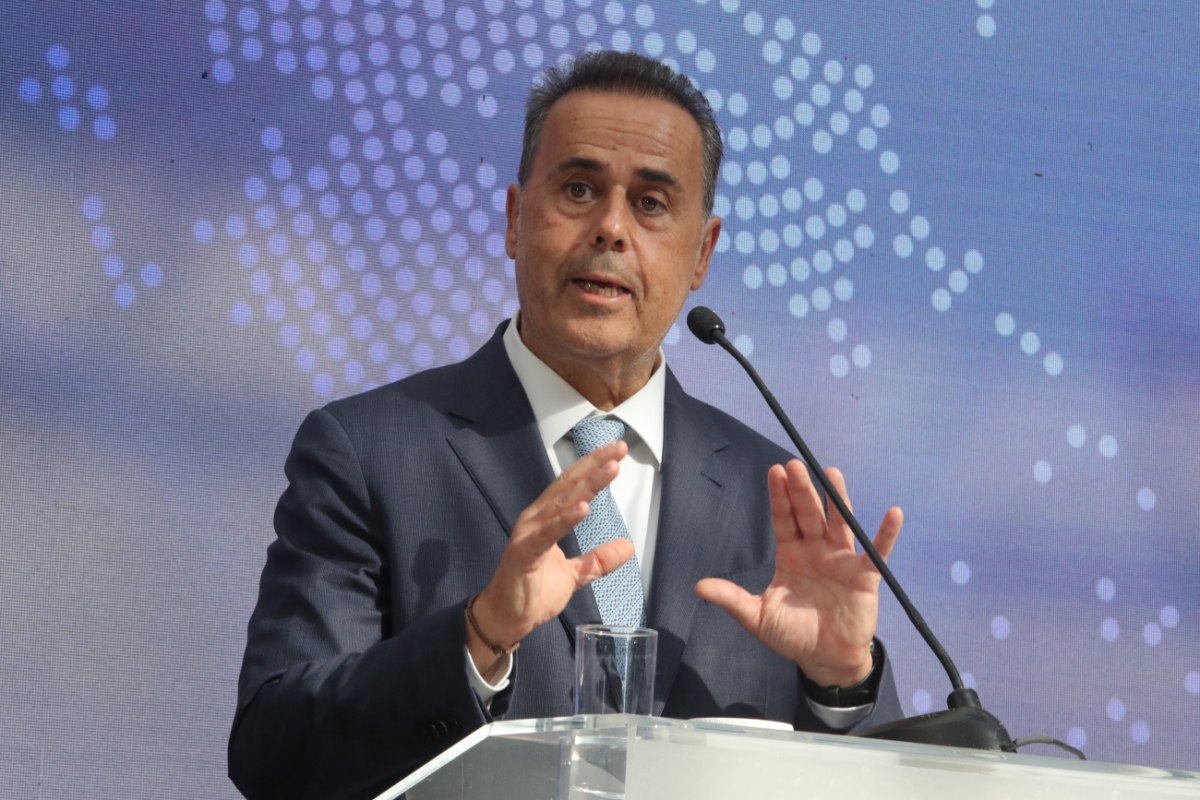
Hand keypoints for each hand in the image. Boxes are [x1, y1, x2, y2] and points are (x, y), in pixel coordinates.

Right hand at [466, 440, 633, 676]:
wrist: (507, 619)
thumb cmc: (534, 591)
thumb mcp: (575, 575)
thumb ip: (598, 560)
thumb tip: (628, 546)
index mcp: (546, 518)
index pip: (574, 485)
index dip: (595, 466)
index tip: (619, 450)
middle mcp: (536, 518)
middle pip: (569, 485)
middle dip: (595, 465)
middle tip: (619, 448)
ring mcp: (527, 534)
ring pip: (560, 503)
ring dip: (586, 485)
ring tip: (609, 469)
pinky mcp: (522, 553)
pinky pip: (546, 534)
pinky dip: (564, 520)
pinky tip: (583, 508)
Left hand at [695, 460, 901, 686]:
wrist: (825, 660)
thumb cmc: (792, 635)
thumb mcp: (758, 617)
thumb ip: (732, 599)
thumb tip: (699, 586)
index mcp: (791, 555)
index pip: (784, 519)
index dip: (779, 497)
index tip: (774, 472)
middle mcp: (816, 551)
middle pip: (808, 514)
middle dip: (801, 490)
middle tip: (794, 464)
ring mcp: (841, 560)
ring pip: (839, 523)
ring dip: (838, 499)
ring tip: (833, 473)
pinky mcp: (864, 576)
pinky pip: (877, 552)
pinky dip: (886, 534)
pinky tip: (893, 514)